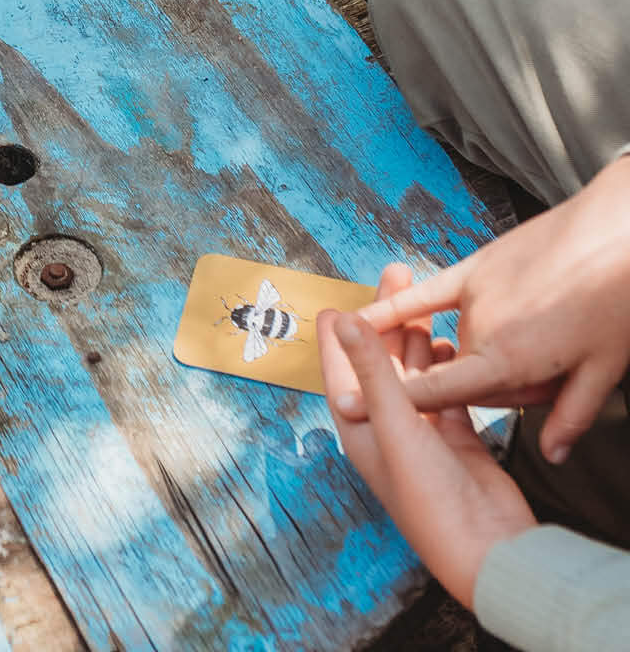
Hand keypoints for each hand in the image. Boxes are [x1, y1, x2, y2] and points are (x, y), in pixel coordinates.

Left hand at [321, 269, 533, 610]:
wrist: (487, 548)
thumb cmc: (428, 495)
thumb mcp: (394, 423)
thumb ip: (371, 368)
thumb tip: (342, 318)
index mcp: (358, 426)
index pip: (340, 367)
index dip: (338, 333)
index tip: (335, 300)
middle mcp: (385, 427)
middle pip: (380, 360)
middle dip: (386, 318)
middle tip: (396, 272)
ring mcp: (423, 433)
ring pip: (416, 372)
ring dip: (418, 338)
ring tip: (424, 300)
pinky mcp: (457, 439)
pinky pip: (446, 393)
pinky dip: (447, 369)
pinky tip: (452, 345)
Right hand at [354, 157, 629, 460]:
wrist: (614, 232)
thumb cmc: (614, 301)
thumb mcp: (604, 370)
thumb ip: (570, 416)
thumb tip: (551, 454)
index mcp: (509, 359)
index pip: (441, 393)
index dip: (401, 406)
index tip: (355, 412)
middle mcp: (480, 326)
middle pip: (471, 373)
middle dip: (502, 385)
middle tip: (554, 373)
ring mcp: (472, 292)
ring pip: (465, 339)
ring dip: (490, 350)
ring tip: (545, 338)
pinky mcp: (474, 266)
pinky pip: (427, 293)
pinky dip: (397, 306)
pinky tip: (368, 315)